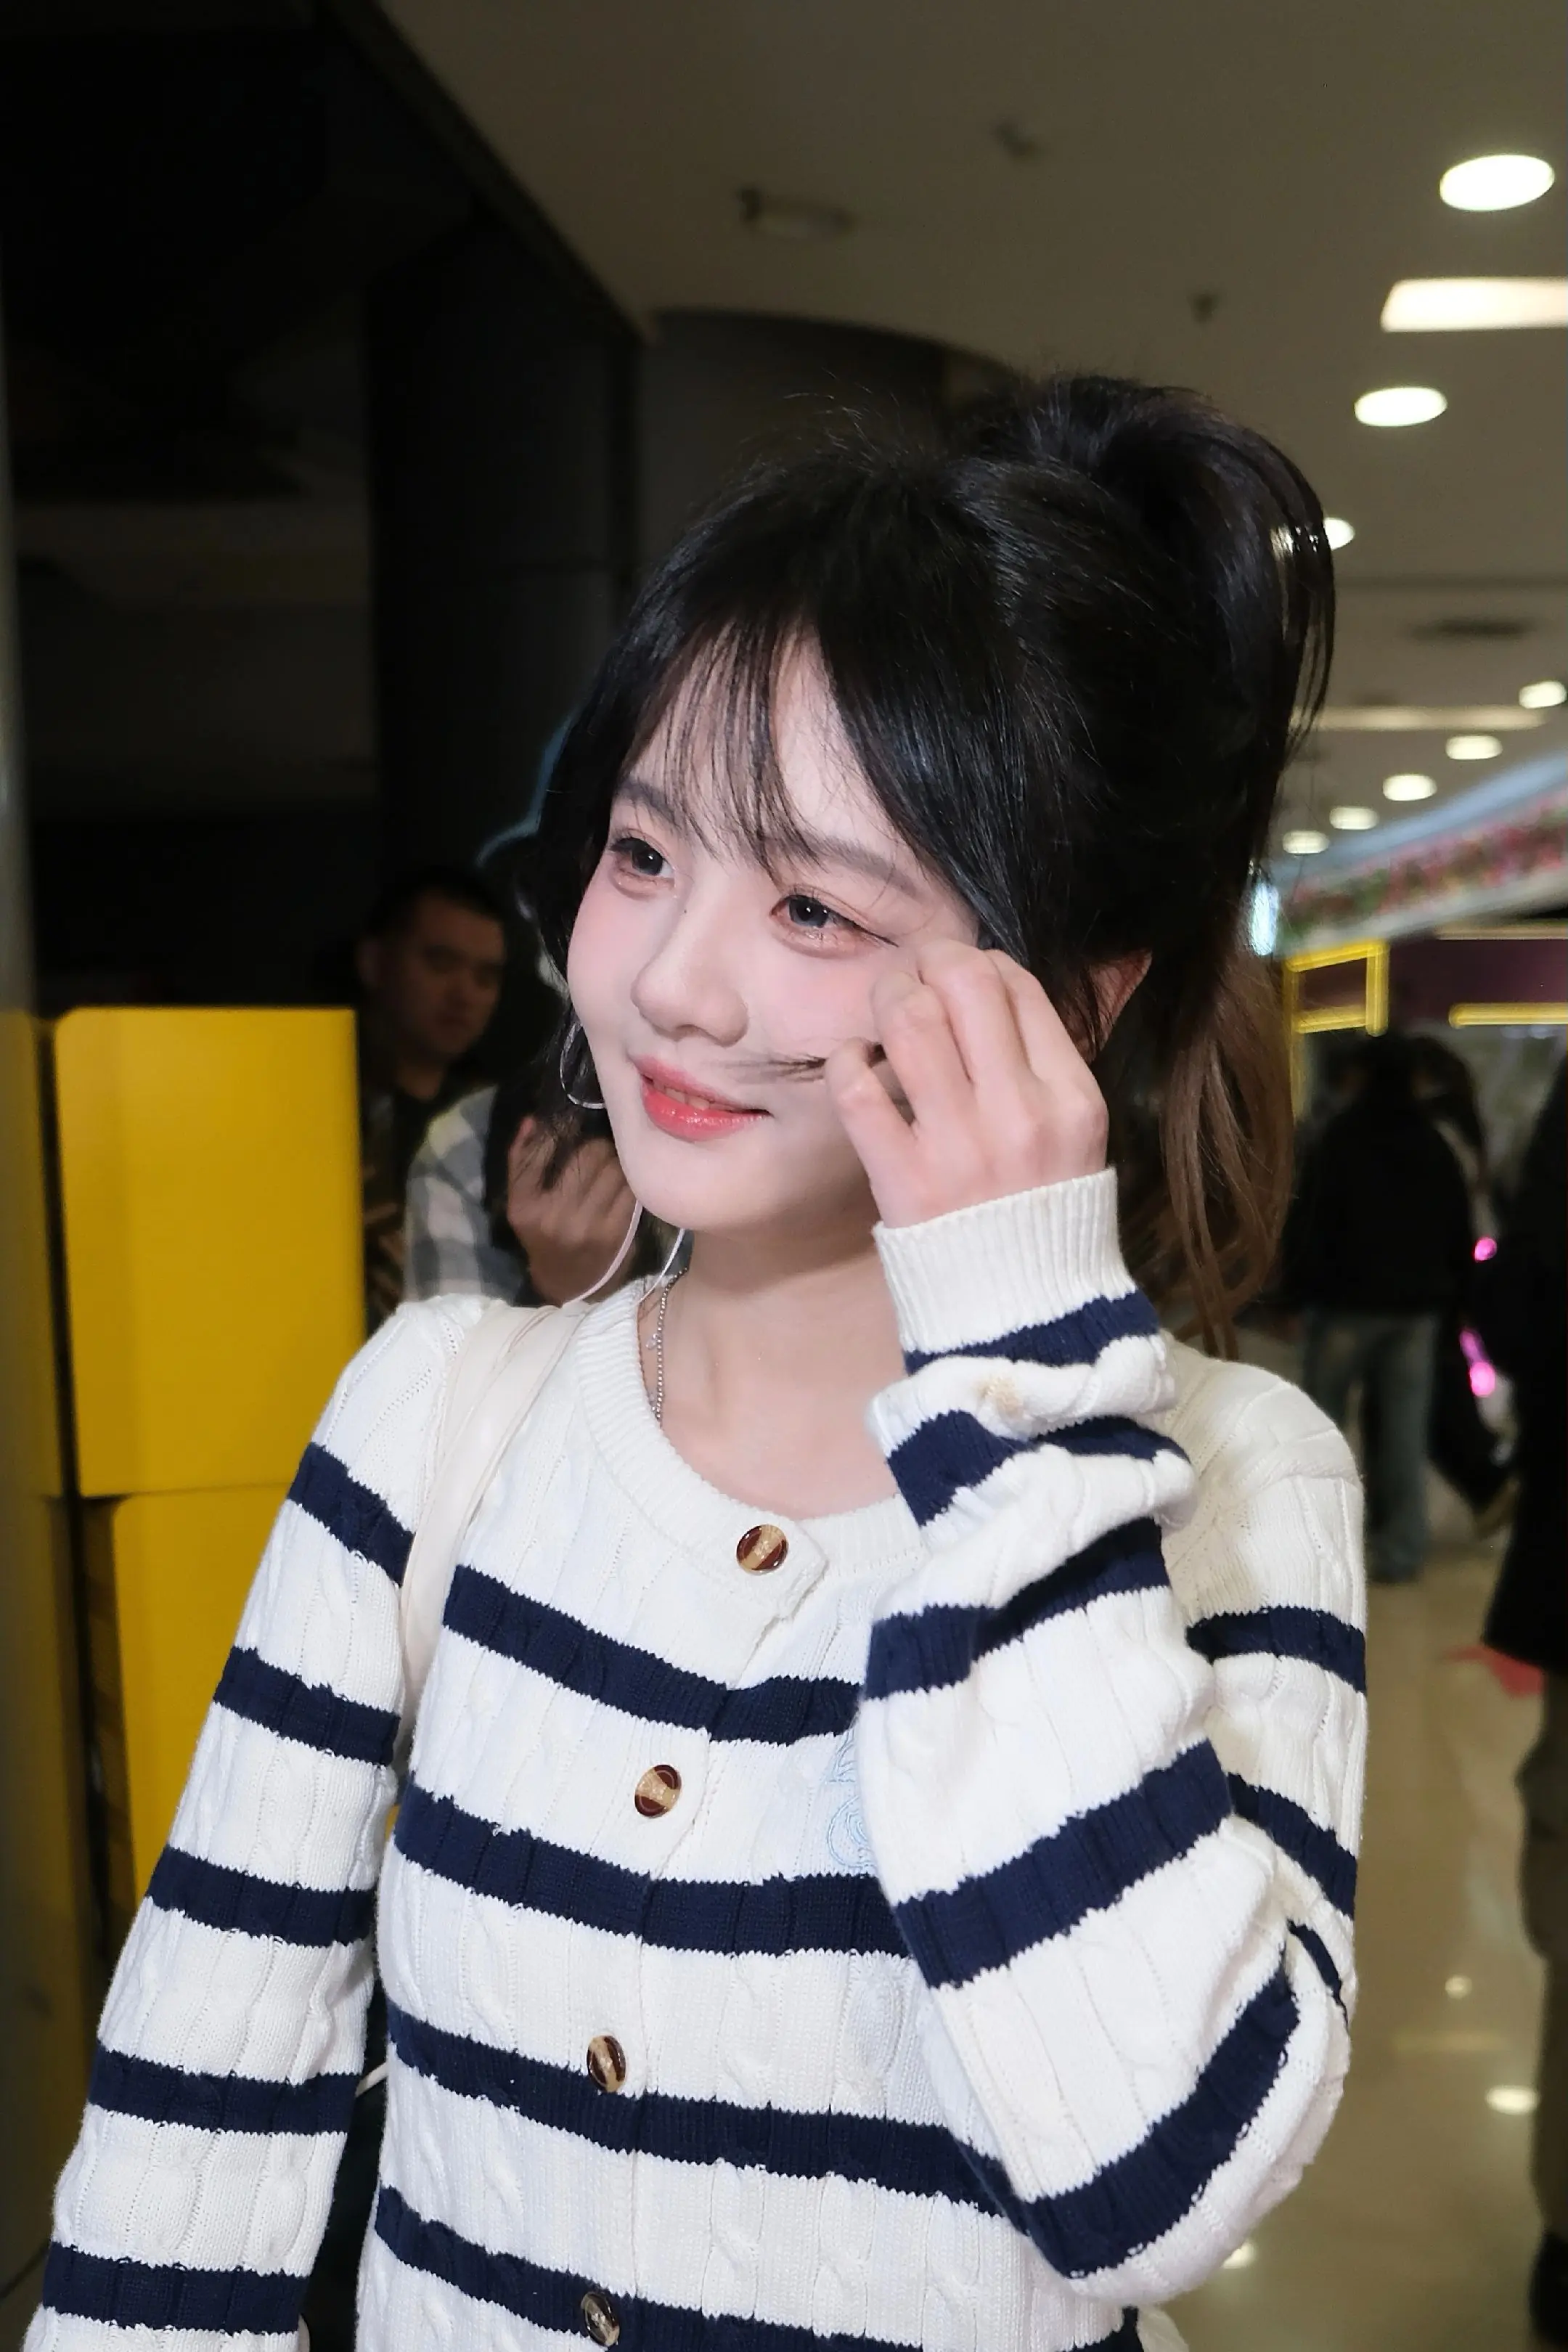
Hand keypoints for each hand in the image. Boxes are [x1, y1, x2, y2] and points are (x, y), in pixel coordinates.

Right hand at [506, 1119, 636, 1303]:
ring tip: (614, 1163)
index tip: (573, 1124)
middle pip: (591, 1155)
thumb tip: (533, 1119)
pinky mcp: (615, 1233)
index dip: (562, 1131)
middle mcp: (555, 1215)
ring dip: (618, 1161)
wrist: (564, 1281)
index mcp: (525, 1204)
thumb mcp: (521, 1200)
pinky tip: (624, 1183)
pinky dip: (629, 1181)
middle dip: (598, 1145)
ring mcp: (588, 1225)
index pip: (543, 1151)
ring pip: (616, 1169)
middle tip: (601, 1145)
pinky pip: (630, 1190)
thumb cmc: (541, 1232)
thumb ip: (521, 1159)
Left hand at [824, 943, 1107, 1228]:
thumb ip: (1046, 1063)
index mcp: (1071, 1098)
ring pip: (909, 1019)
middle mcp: (1020, 1113)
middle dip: (929, 960)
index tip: (959, 977)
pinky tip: (857, 1063)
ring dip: (887, 997)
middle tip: (913, 974)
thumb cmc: (1045, 1217)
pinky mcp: (903, 1179)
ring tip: (884, 1009)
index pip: (1018, 985)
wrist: (1025, 1318)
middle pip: (965, 983)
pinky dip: (848, 1060)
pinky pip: (857, 1088)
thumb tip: (994, 984)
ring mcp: (959, 1146)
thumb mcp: (1077, 1136)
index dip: (978, 961)